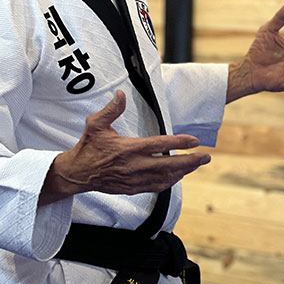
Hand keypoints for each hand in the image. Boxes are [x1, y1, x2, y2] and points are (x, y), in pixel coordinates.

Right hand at [39, 91, 210, 205]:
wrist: (77, 174)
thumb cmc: (87, 147)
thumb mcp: (96, 124)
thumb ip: (111, 110)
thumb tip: (121, 94)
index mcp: (128, 149)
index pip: (159, 144)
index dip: (179, 142)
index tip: (194, 141)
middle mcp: (134, 166)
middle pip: (169, 165)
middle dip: (190, 161)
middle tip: (205, 157)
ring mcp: (134, 179)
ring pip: (165, 177)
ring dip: (183, 171)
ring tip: (196, 165)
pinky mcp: (132, 188)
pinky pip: (156, 187)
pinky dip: (170, 182)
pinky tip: (177, 176)